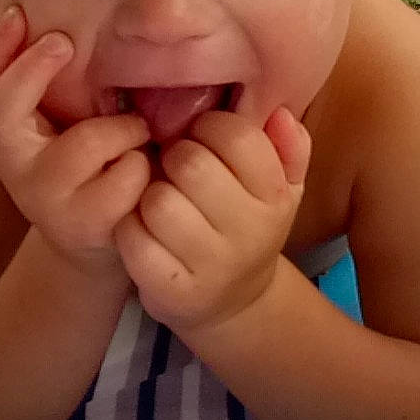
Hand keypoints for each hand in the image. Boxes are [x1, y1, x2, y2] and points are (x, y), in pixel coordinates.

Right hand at [0, 5, 152, 276]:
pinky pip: (125, 175)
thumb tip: (59, 6)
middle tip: (63, 42)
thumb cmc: (94, 166)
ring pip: (86, 142)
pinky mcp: (84, 226)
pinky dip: (145, 167)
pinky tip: (147, 174)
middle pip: (1, 113)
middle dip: (29, 71)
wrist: (105, 247)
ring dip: (126, 129)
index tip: (18, 12)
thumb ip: (58, 81)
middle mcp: (14, 168)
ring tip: (140, 135)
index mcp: (7, 134)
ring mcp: (45, 200)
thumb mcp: (68, 122)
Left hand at [113, 107, 310, 335]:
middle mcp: (250, 234)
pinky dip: (130, 227)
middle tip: (175, 169)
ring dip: (150, 194)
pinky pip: (134, 239)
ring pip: (159, 201)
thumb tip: (280, 114)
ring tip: (161, 201)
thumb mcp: (282, 187)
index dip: (208, 126)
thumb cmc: (249, 226)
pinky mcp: (173, 293)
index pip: (238, 136)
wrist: (234, 305)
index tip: (201, 139)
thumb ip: (289, 146)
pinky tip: (143, 229)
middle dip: (175, 156)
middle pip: (191, 164)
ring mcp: (211, 267)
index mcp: (276, 197)